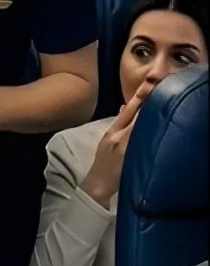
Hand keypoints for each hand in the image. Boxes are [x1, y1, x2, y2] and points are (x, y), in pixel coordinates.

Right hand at [80, 81, 155, 207]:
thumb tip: (125, 106)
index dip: (139, 96)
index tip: (149, 83)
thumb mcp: (105, 139)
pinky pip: (144, 140)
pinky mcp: (133, 156)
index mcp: (112, 131)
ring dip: (153, 114)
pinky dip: (151, 131)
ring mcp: (127, 146)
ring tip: (167, 101)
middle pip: (136, 115)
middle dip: (148, 100)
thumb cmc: (103, 161)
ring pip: (142, 126)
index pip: (127, 110)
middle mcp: (119, 136)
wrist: (98, 183)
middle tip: (161, 85)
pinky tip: (161, 124)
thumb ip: (116, 123)